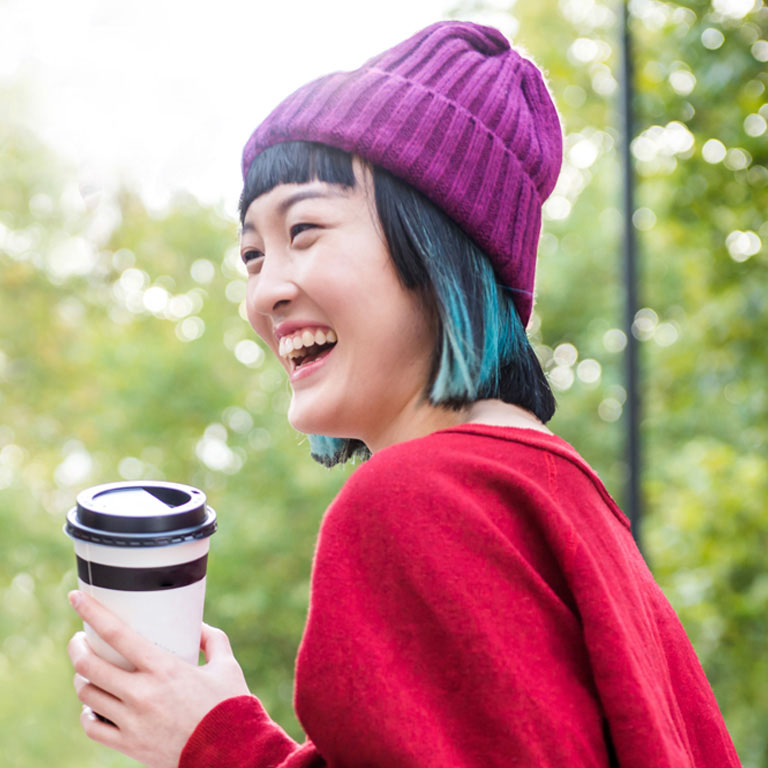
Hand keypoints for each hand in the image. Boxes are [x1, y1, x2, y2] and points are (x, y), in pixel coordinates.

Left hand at [67, 590, 249, 767]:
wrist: (231, 752)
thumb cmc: (230, 706)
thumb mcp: (227, 665)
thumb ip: (213, 640)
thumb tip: (198, 627)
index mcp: (164, 668)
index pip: (117, 634)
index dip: (91, 612)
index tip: (76, 597)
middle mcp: (142, 693)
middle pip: (89, 665)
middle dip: (76, 647)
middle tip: (79, 640)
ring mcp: (132, 721)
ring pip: (87, 694)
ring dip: (82, 678)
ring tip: (88, 671)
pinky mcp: (129, 745)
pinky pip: (92, 726)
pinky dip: (88, 712)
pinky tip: (95, 704)